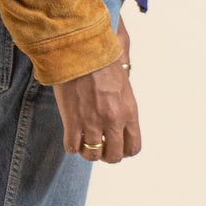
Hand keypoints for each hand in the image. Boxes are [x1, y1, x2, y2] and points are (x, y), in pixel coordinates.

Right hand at [52, 14, 139, 161]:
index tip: (115, 145)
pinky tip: (71, 136)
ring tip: (83, 142)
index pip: (134, 146)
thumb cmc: (101, 58)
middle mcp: (114, 120)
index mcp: (129, 110)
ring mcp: (93, 122)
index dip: (124, 150)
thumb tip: (124, 98)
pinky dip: (71, 146)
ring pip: (92, 155)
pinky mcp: (72, 120)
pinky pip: (72, 147)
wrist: (80, 50)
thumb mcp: (123, 78)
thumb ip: (125, 98)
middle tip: (99, 147)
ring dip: (87, 152)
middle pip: (114, 156)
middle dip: (106, 155)